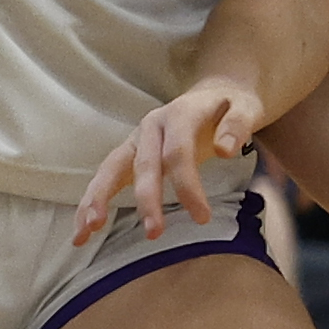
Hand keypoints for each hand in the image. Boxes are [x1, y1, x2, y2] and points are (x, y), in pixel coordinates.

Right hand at [75, 75, 262, 244]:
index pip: (178, 153)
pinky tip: (81, 230)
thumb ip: (238, 125)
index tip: (202, 217)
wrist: (215, 95)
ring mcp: (137, 140)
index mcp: (178, 115)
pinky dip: (91, 201)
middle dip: (145, 199)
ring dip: (98, 199)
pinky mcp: (131, 154)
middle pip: (143, 164)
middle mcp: (152, 125)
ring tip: (87, 231)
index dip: (187, 185)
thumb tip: (225, 150)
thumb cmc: (231, 107)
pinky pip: (107, 177)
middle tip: (153, 233)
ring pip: (112, 168)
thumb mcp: (246, 108)